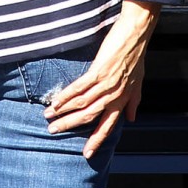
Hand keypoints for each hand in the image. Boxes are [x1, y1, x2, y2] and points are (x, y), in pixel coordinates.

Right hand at [43, 1, 160, 157]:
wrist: (136, 34)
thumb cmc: (136, 56)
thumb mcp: (138, 82)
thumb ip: (134, 102)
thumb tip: (132, 118)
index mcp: (122, 100)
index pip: (108, 126)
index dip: (97, 140)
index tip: (86, 153)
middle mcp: (114, 96)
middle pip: (89, 117)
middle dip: (70, 126)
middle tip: (53, 132)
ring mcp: (106, 84)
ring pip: (82, 104)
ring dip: (63, 112)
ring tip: (49, 118)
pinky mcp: (98, 71)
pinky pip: (79, 88)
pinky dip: (66, 96)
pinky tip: (56, 101)